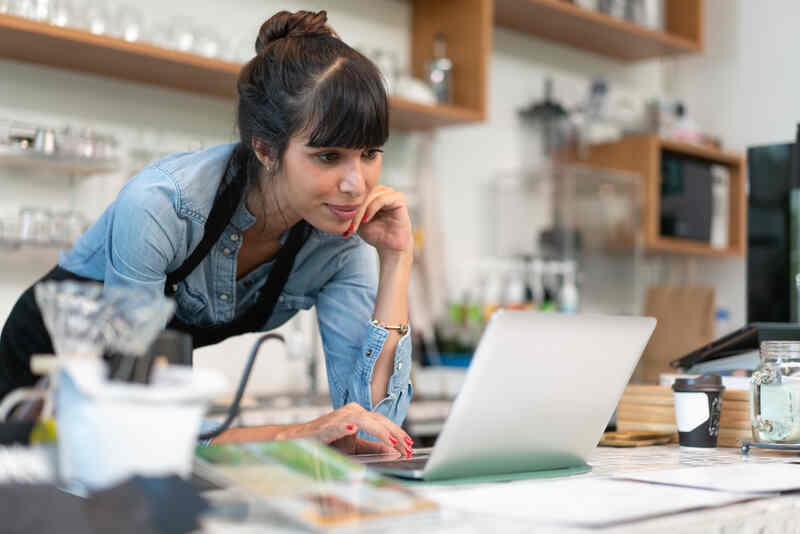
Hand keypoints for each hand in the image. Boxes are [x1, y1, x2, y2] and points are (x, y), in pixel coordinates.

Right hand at [280, 402, 413, 456]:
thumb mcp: (355, 447)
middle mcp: (350, 412)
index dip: (398, 432)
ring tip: (392, 442)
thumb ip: (373, 447)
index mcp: (358, 415)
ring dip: (379, 432)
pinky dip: (345, 426)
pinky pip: (337, 424)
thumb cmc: (327, 443)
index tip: (410, 445)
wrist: (298, 441)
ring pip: (364, 420)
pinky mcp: (325, 426)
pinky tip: (352, 429)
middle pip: (378, 419)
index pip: (383, 421)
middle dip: (395, 434)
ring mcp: (338, 417)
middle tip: (408, 447)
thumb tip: (394, 450)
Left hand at [346, 185, 411, 257]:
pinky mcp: (398, 198)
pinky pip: (381, 199)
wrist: (389, 246)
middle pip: (362, 194)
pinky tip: (366, 220)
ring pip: (370, 196)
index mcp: (371, 193)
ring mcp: (390, 193)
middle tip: (348, 226)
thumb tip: (332, 204)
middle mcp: (381, 190)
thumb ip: (348, 211)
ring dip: (360, 211)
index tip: (342, 225)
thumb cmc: (374, 233)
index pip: (355, 193)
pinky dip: (371, 209)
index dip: (346, 207)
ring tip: (355, 225)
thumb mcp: (356, 221)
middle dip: (353, 210)